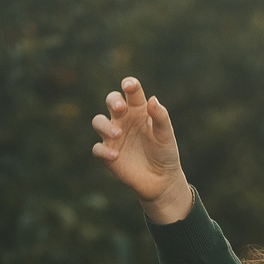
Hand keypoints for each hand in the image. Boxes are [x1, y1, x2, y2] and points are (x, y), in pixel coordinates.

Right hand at [90, 76, 193, 223]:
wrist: (161, 179)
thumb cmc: (164, 152)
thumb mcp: (166, 134)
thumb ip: (160, 116)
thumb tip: (152, 99)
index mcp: (138, 110)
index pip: (131, 92)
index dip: (129, 85)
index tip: (129, 86)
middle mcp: (123, 119)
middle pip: (112, 101)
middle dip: (113, 101)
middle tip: (121, 108)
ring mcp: (113, 136)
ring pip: (98, 121)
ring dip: (105, 125)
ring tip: (118, 134)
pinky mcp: (107, 154)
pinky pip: (98, 149)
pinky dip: (103, 151)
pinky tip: (115, 155)